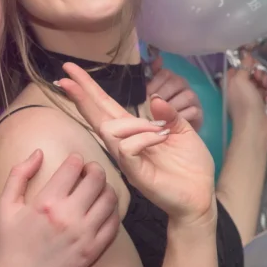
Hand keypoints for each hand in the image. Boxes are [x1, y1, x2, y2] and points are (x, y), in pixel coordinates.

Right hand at [0, 149, 120, 266]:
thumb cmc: (12, 241)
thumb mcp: (6, 205)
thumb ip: (19, 174)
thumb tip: (38, 152)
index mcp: (46, 202)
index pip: (73, 166)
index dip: (75, 159)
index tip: (74, 161)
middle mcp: (68, 216)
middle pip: (96, 178)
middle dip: (94, 168)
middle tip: (89, 171)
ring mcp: (84, 234)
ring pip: (109, 198)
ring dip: (105, 188)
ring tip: (96, 189)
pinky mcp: (94, 250)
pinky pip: (114, 222)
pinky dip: (112, 211)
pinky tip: (101, 209)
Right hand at [58, 62, 215, 225]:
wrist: (201, 196)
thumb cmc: (190, 166)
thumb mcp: (183, 130)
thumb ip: (168, 113)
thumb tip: (153, 98)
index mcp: (133, 130)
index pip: (105, 105)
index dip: (88, 88)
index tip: (71, 70)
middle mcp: (124, 142)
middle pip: (95, 115)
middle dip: (81, 94)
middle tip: (64, 76)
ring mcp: (126, 159)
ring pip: (110, 129)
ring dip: (135, 123)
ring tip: (161, 130)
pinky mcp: (133, 172)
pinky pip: (127, 147)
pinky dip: (145, 138)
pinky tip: (162, 138)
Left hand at [145, 53, 203, 131]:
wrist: (172, 131)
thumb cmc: (158, 111)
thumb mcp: (150, 95)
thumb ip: (150, 77)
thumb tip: (157, 59)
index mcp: (170, 79)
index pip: (165, 73)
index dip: (154, 83)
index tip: (145, 95)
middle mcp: (183, 85)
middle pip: (176, 82)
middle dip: (162, 95)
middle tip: (151, 107)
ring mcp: (193, 98)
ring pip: (186, 96)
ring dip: (172, 107)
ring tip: (160, 116)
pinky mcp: (199, 112)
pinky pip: (193, 111)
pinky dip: (181, 117)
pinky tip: (171, 124)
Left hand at [223, 52, 266, 130]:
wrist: (255, 125)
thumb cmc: (245, 102)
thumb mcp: (240, 80)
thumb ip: (243, 67)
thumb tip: (246, 55)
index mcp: (230, 82)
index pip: (238, 67)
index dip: (247, 64)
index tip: (255, 64)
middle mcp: (238, 88)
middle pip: (251, 74)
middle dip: (259, 74)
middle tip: (261, 79)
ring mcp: (249, 97)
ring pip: (260, 82)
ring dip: (265, 83)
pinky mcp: (259, 104)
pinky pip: (266, 92)